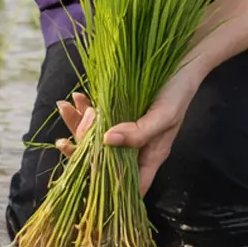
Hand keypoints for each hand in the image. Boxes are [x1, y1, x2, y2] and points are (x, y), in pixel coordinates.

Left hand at [53, 67, 204, 195]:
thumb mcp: (164, 115)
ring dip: (77, 125)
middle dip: (80, 152)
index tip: (81, 177)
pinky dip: (84, 108)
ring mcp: (124, 129)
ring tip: (66, 108)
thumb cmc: (179, 91)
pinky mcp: (118, 111)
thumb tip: (107, 141)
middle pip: (103, 159)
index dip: (105, 186)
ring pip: (95, 137)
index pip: (127, 183)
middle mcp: (134, 147)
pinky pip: (96, 116)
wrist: (183, 61)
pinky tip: (78, 97)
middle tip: (64, 141)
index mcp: (149, 156)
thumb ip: (140, 132)